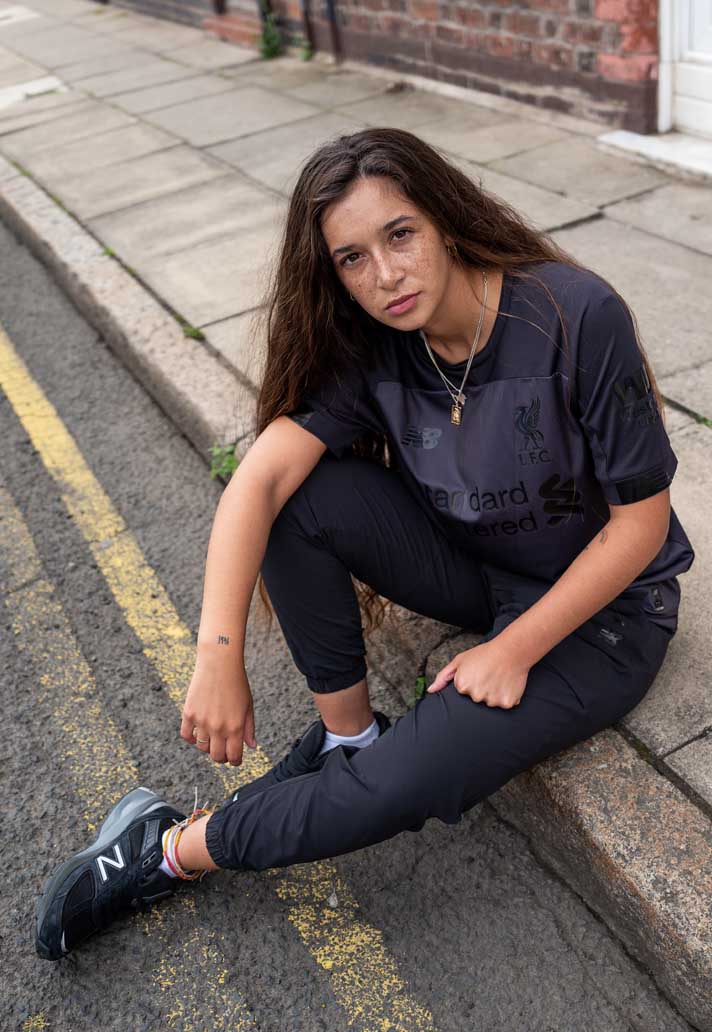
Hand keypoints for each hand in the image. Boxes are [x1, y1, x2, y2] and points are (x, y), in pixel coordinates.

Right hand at [180, 647, 256, 765]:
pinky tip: (198, 733)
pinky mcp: (189, 713)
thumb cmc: (237, 682)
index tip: (235, 759)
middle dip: (221, 757)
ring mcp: (202, 721)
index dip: (235, 761)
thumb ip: (249, 728)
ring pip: (202, 748)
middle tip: (224, 751)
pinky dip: (192, 738)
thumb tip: (251, 747)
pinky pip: (187, 736)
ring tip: (213, 738)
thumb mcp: (248, 706)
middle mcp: (218, 727)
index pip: (233, 756)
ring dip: (208, 747)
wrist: (219, 662)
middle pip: (216, 756)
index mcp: (236, 727)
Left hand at [426, 641, 529, 708]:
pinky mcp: (506, 703)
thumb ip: (443, 677)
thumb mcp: (460, 661)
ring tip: (498, 678)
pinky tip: (506, 684)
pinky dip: (506, 696)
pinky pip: (504, 704)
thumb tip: (431, 691)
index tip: (478, 672)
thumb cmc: (484, 654)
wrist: (511, 650)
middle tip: (489, 674)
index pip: (464, 691)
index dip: (472, 681)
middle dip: (482, 689)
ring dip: (494, 693)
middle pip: (477, 699)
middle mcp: (475, 695)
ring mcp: (491, 700)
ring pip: (490, 702)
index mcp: (462, 686)